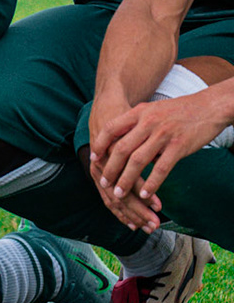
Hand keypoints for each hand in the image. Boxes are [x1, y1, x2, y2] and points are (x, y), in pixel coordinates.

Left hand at [89, 95, 224, 230]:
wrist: (210, 107)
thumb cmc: (179, 111)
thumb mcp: (153, 110)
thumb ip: (137, 124)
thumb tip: (122, 143)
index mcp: (139, 112)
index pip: (111, 128)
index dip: (100, 145)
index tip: (93, 159)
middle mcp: (148, 123)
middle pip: (121, 148)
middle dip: (110, 168)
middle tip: (104, 183)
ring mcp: (163, 135)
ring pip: (138, 161)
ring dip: (126, 180)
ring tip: (118, 194)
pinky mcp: (179, 146)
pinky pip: (161, 168)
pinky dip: (151, 183)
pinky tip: (144, 195)